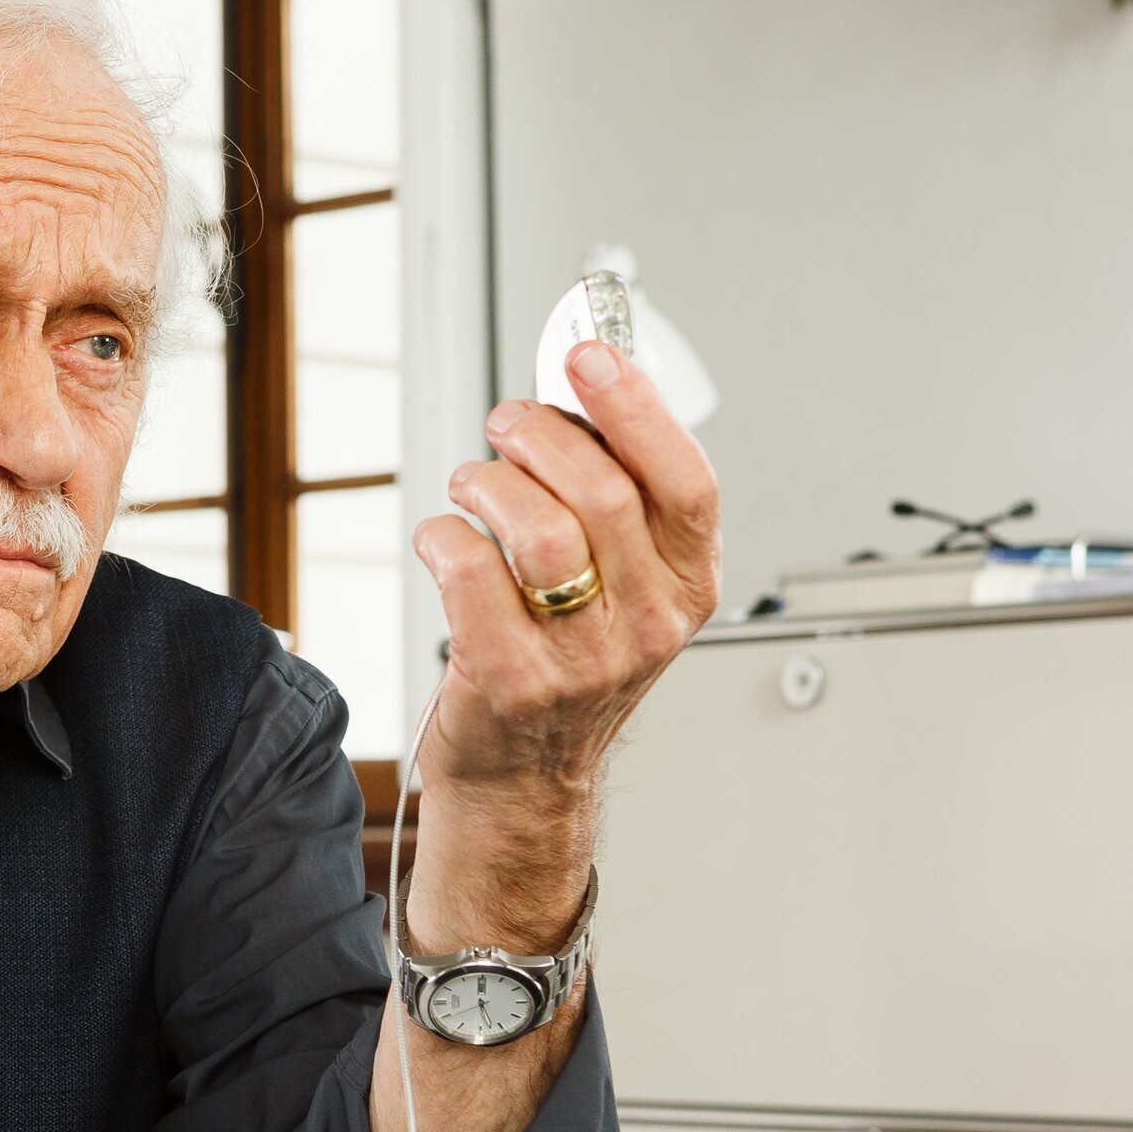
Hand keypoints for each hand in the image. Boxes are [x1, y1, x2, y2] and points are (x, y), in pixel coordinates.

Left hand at [401, 341, 719, 954]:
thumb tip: (585, 377)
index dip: (636, 407)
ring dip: (487, 483)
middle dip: (539, 434)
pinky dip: (444, 537)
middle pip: (601, 492)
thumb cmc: (566, 658)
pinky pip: (470, 573)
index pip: (687, 481)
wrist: (524, 776)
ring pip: (535, 528)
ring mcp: (583, 661)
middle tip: (507, 425)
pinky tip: (444, 541)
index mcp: (689, 584)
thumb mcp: (623, 578)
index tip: (587, 355)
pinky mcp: (513, 682)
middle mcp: (648, 624)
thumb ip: (617, 488)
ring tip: (473, 488)